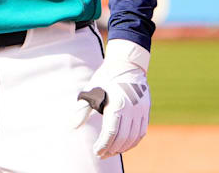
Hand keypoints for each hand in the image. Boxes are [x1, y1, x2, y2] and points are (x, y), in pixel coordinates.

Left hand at [76, 39, 150, 158]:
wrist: (127, 64)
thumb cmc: (105, 77)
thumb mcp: (91, 90)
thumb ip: (82, 110)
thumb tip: (72, 127)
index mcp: (116, 104)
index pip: (111, 132)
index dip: (103, 145)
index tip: (96, 151)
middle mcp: (131, 109)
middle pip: (123, 138)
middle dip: (111, 149)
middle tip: (101, 154)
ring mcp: (141, 110)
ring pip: (134, 137)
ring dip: (122, 148)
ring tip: (111, 152)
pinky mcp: (146, 110)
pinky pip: (141, 132)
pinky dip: (133, 141)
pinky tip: (124, 145)